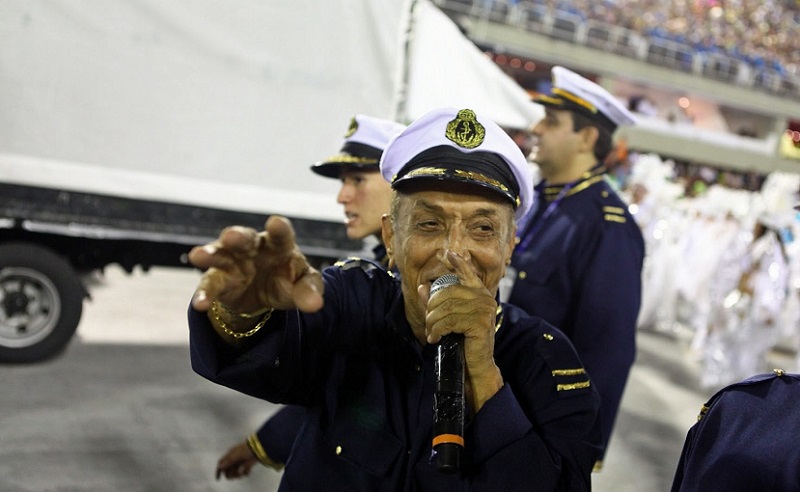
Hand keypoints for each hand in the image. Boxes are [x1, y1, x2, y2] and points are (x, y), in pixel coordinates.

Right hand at [188, 216, 323, 314]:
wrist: (265, 294)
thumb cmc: (288, 279)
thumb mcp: (304, 285)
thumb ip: (309, 291)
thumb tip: (315, 305)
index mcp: (279, 244)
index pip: (281, 234)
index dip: (279, 228)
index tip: (276, 223)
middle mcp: (253, 248)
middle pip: (245, 238)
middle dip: (238, 236)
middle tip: (231, 235)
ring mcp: (233, 261)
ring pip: (220, 254)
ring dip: (210, 254)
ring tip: (198, 255)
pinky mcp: (219, 280)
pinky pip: (210, 284)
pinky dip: (204, 293)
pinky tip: (200, 303)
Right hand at [215, 441, 256, 479]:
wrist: (257, 448)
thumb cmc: (245, 450)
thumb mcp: (235, 455)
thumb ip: (227, 461)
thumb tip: (219, 467)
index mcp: (229, 455)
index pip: (221, 463)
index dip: (218, 471)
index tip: (218, 478)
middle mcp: (234, 459)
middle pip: (228, 471)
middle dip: (230, 474)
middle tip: (235, 475)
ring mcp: (240, 462)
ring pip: (235, 473)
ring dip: (237, 475)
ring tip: (242, 474)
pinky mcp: (247, 465)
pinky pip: (244, 472)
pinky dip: (246, 473)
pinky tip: (248, 472)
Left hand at [420, 250, 502, 412]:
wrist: (476, 364)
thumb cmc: (463, 341)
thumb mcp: (448, 318)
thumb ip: (436, 303)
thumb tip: (422, 287)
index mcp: (478, 293)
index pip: (467, 272)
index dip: (457, 262)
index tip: (445, 253)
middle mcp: (483, 298)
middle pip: (447, 292)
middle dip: (431, 309)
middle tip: (428, 324)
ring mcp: (483, 309)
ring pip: (445, 308)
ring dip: (433, 323)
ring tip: (431, 333)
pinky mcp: (479, 323)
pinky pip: (449, 321)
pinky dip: (437, 330)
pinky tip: (435, 338)